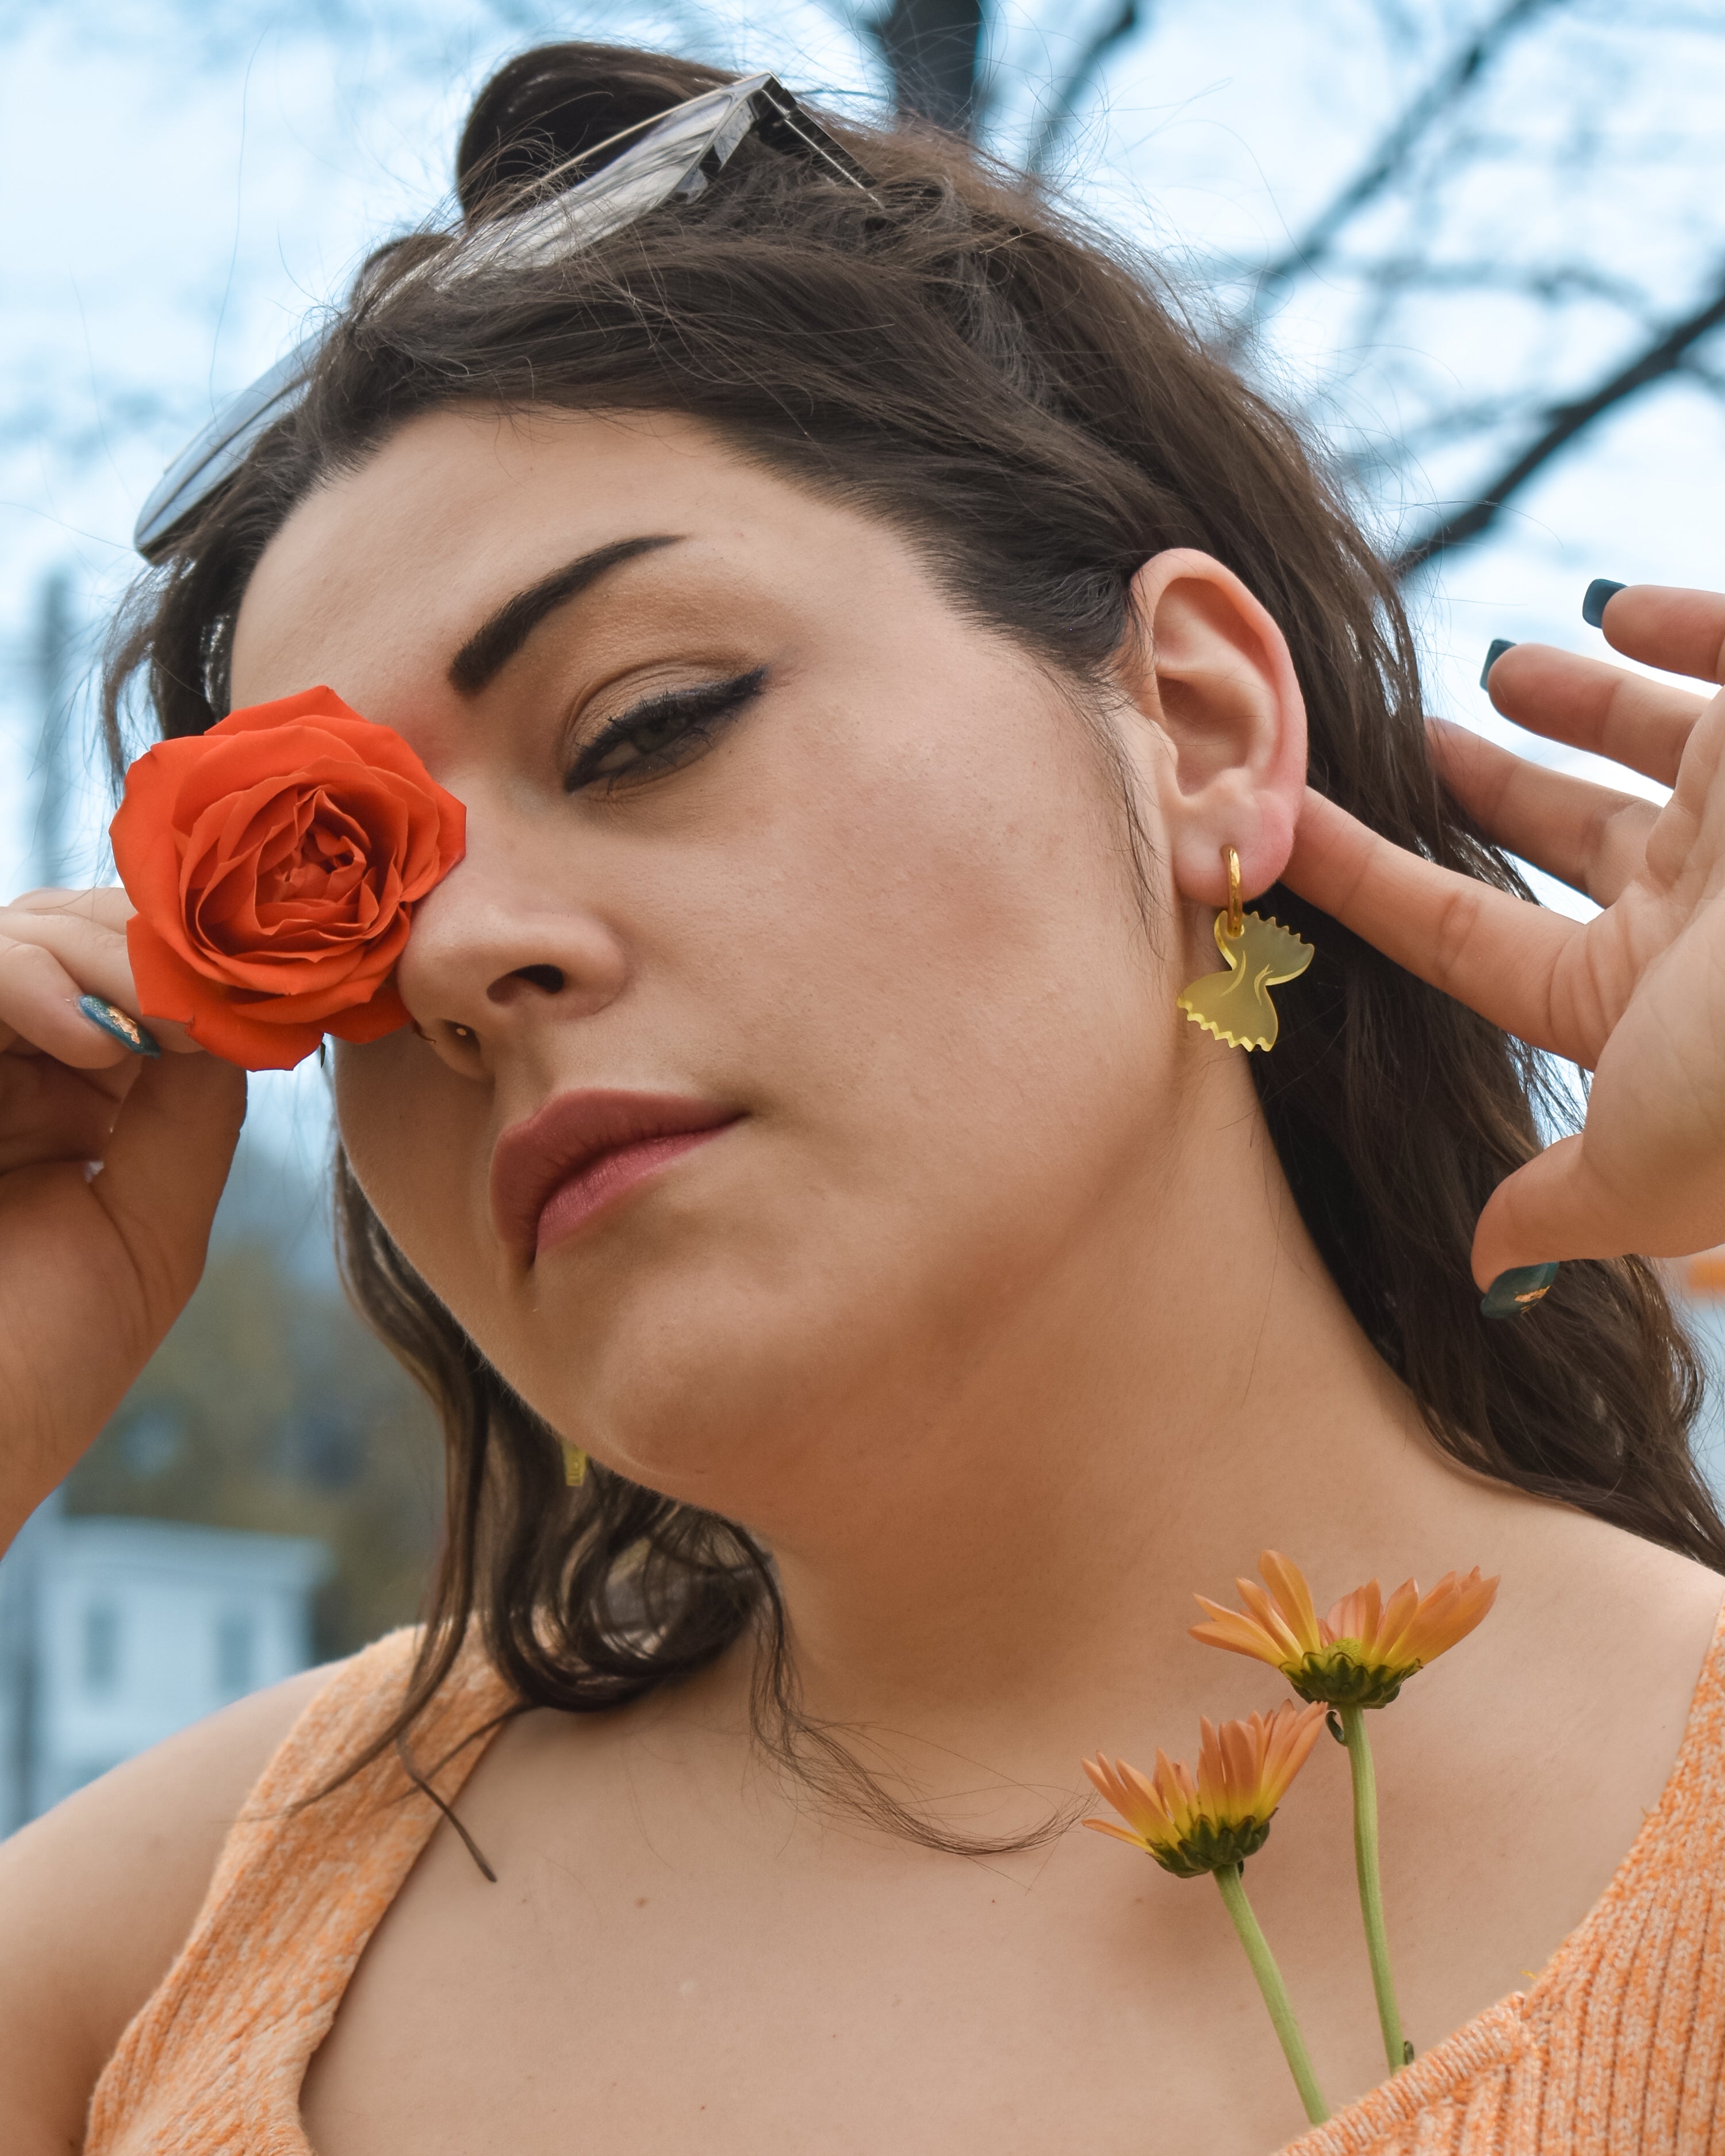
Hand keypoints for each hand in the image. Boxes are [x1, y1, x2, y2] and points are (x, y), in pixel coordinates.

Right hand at [0, 887, 242, 1543]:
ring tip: (158, 1023)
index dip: (204, 971)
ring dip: (106, 956)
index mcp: (68, 1102)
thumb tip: (238, 1011)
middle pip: (80, 934)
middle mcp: (7, 1069)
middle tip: (218, 997)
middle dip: (159, 950)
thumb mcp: (151, 1229)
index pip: (139, 981)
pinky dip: (25, 978)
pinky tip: (90, 1037)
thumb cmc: (39, 1365)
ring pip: (22, 933)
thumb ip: (192, 1111)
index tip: (274, 994)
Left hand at [1283, 583, 1724, 1289]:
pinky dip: (1678, 621)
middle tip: (1411, 744)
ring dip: (1573, 698)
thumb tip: (1482, 1270)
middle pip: (1563, 836)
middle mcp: (1704, 909)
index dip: (1369, 886)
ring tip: (1498, 663)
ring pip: (1652, 738)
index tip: (1281, 834)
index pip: (1466, 938)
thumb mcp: (1648, 1165)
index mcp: (1639, 1003)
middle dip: (1488, 789)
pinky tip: (1616, 598)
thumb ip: (1564, 1204)